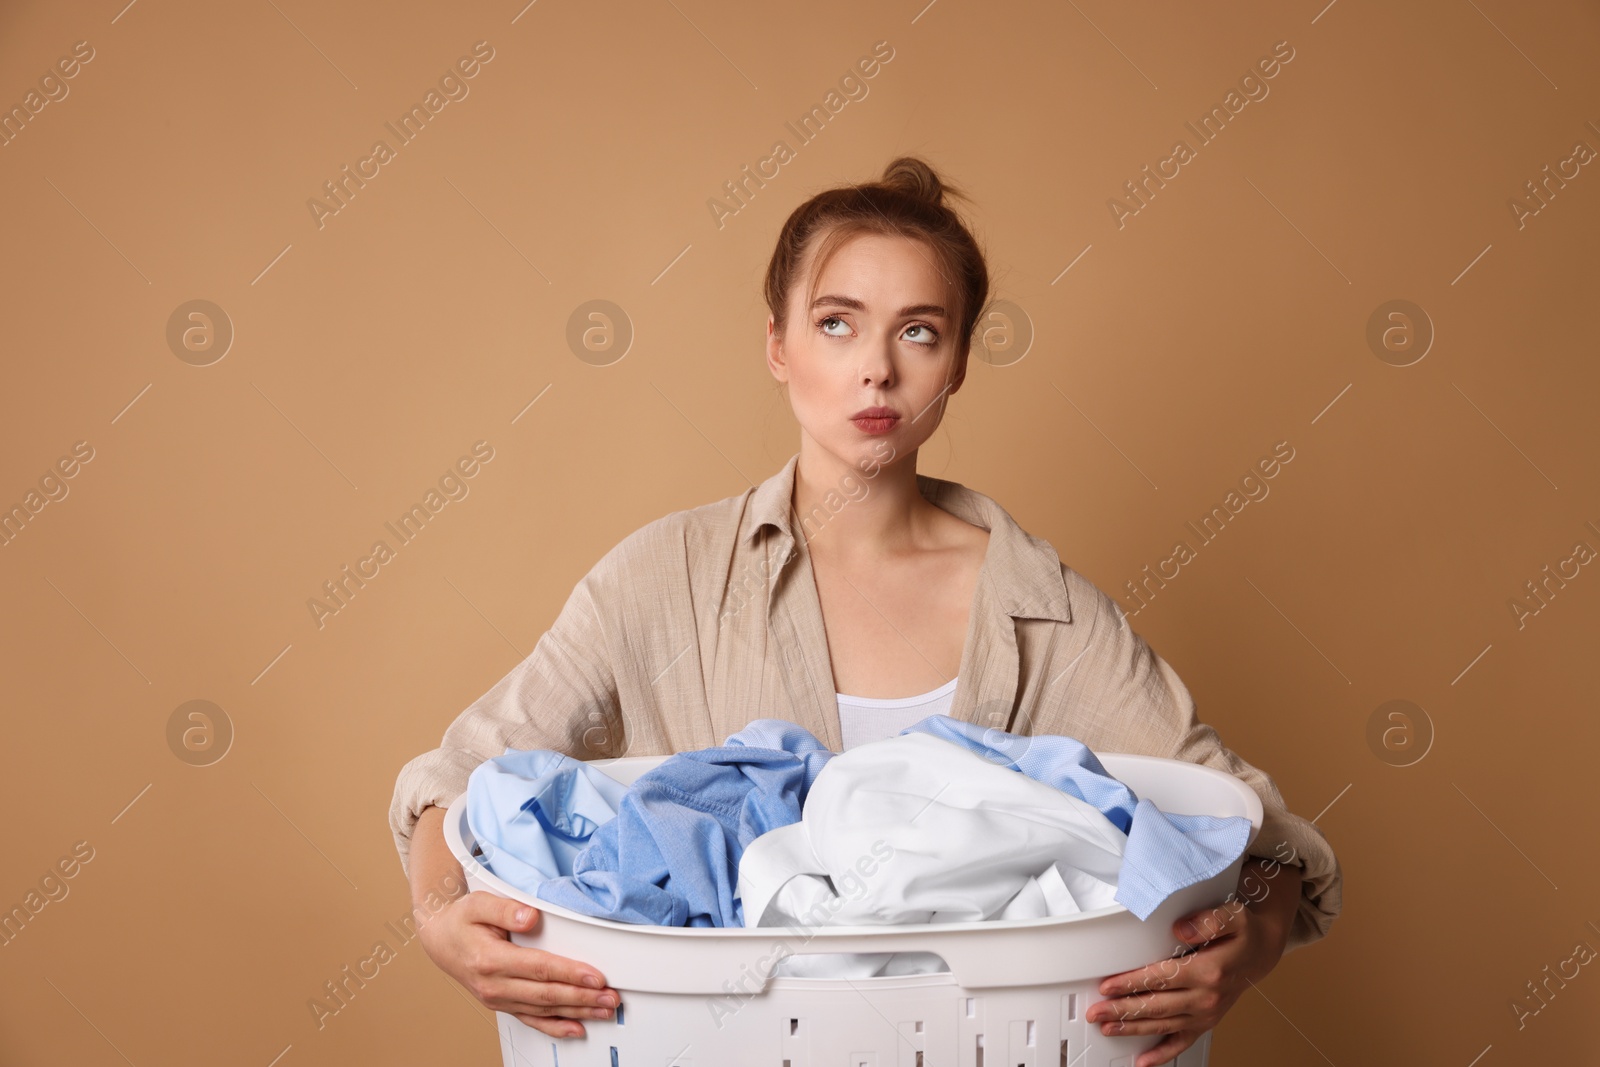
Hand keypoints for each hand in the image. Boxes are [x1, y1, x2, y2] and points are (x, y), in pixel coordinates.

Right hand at [417, 890, 620, 1037]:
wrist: (440, 941)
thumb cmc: (461, 920)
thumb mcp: (478, 904)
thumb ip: (505, 908)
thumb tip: (531, 916)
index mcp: (490, 960)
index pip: (539, 968)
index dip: (570, 973)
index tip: (596, 977)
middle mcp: (494, 985)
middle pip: (546, 994)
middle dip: (582, 998)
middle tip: (610, 998)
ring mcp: (498, 999)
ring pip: (544, 1010)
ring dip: (577, 1012)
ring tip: (604, 1010)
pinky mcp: (503, 1004)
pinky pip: (532, 1020)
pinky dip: (556, 1027)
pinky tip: (577, 1029)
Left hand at [1084, 858, 1300, 1066]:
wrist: (1262, 952)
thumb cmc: (1243, 933)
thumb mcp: (1232, 916)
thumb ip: (1207, 921)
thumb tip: (1181, 929)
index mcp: (1209, 970)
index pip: (1161, 978)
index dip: (1132, 983)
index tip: (1108, 986)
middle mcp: (1207, 997)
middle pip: (1156, 1006)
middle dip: (1122, 1010)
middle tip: (1096, 1012)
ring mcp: (1206, 1013)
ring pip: (1163, 1024)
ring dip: (1133, 1028)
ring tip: (1107, 1028)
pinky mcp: (1206, 1022)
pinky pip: (1182, 1042)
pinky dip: (1162, 1054)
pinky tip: (1143, 1061)